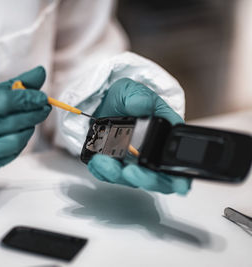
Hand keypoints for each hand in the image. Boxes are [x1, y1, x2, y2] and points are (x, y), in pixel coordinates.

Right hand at [0, 66, 50, 184]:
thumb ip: (8, 87)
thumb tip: (40, 74)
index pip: (3, 101)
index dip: (27, 98)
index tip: (40, 96)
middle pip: (10, 123)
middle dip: (32, 114)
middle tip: (43, 107)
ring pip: (11, 145)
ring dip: (26, 133)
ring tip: (28, 124)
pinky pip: (5, 160)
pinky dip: (16, 148)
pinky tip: (16, 138)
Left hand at [88, 78, 190, 194]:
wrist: (101, 104)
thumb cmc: (124, 99)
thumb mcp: (132, 91)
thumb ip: (139, 97)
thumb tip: (142, 105)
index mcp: (164, 137)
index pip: (179, 164)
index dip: (181, 177)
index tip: (178, 184)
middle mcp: (150, 155)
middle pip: (156, 179)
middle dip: (145, 179)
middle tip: (132, 172)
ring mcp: (131, 163)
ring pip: (129, 179)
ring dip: (116, 174)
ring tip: (103, 161)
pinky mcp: (113, 166)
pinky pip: (108, 175)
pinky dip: (101, 171)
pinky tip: (95, 161)